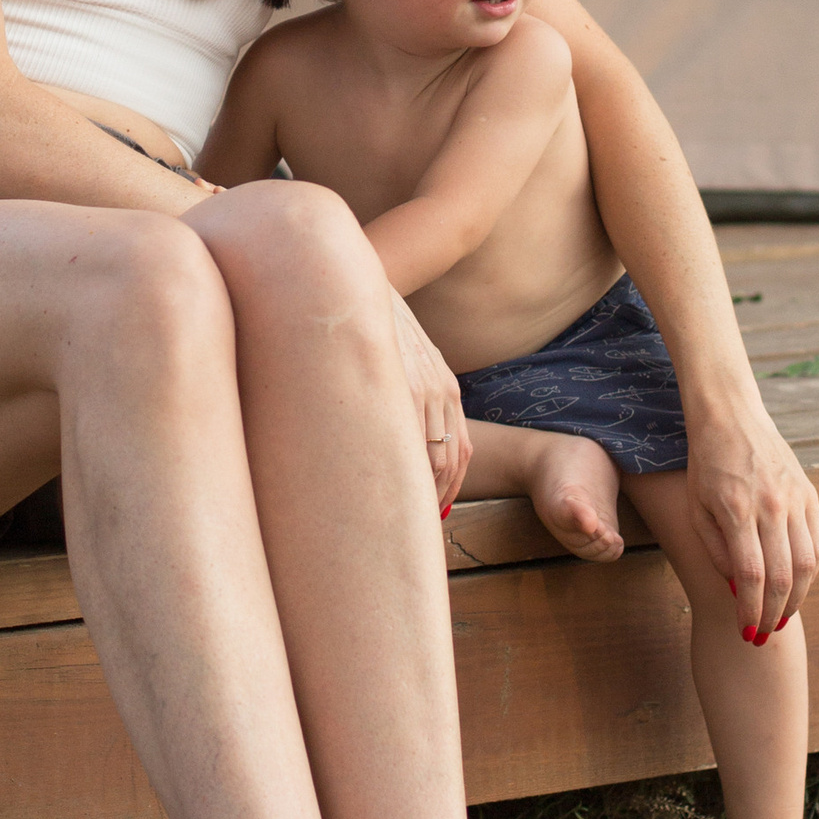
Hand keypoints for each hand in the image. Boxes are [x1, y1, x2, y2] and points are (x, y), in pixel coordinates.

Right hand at [388, 290, 472, 514]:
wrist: (358, 288)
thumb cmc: (374, 330)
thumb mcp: (405, 361)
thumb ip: (411, 396)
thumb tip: (404, 442)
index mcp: (446, 390)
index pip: (460, 454)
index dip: (448, 490)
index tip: (432, 514)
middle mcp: (442, 393)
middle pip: (451, 464)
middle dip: (437, 501)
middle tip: (417, 530)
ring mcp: (423, 392)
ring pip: (434, 462)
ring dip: (422, 496)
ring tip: (401, 520)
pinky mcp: (402, 389)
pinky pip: (411, 444)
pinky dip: (407, 475)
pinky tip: (390, 493)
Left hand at [686, 401, 818, 640]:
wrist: (730, 417)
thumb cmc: (704, 466)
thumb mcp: (697, 509)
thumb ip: (717, 552)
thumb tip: (739, 590)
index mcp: (737, 511)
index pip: (751, 576)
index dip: (750, 610)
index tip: (746, 633)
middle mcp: (771, 506)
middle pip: (783, 577)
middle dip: (774, 615)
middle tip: (764, 635)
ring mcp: (795, 499)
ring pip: (808, 564)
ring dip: (796, 598)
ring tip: (781, 616)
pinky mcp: (809, 495)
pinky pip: (818, 543)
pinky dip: (810, 572)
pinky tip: (795, 586)